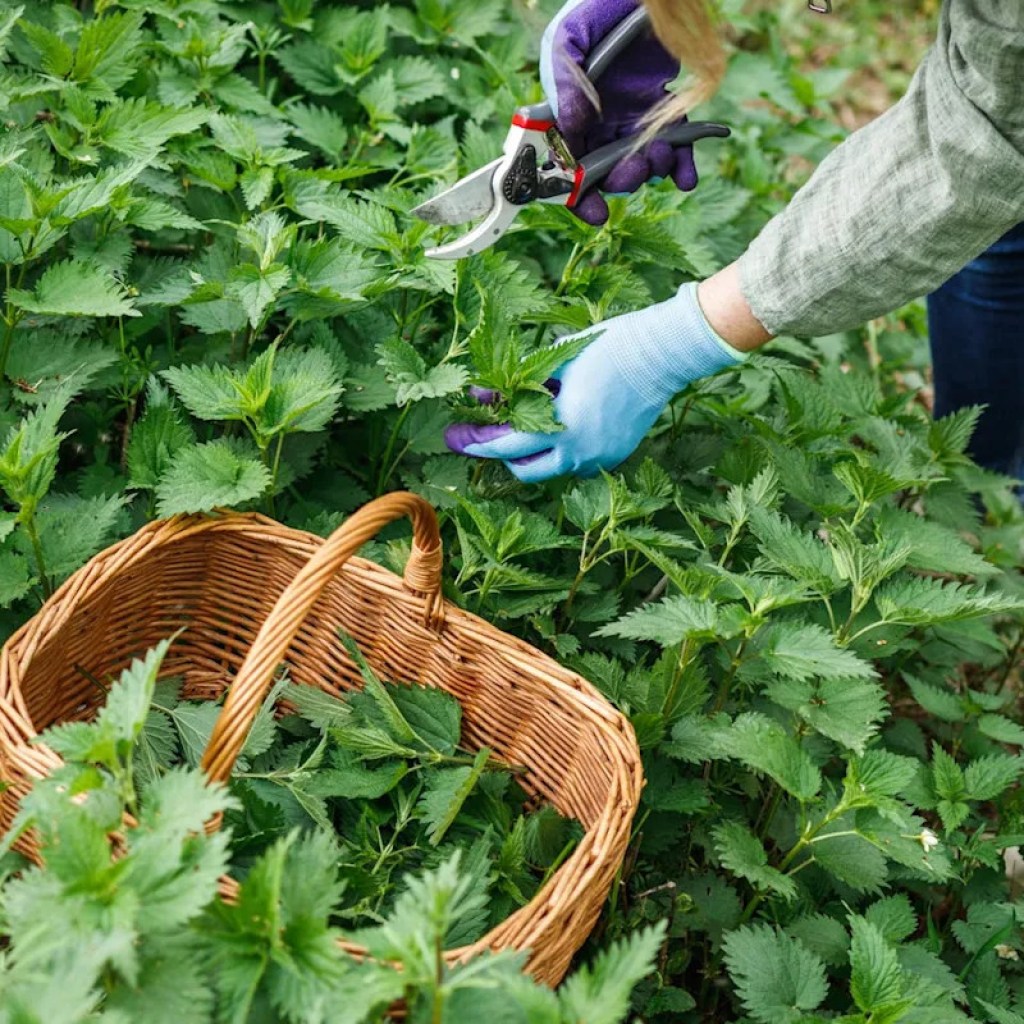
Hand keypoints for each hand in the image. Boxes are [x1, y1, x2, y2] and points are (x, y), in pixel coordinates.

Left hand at [445, 283, 745, 482]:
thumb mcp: (554, 361)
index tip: (457, 438)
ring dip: (535, 452)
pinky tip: (560, 423)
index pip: (507, 446)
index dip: (478, 443)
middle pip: (527, 471)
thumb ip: (514, 385)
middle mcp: (582, 452)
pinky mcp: (615, 455)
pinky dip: (562, 448)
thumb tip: (478, 396)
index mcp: (564, 428)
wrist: (662, 355)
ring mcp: (601, 458)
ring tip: (526, 423)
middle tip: (490, 435)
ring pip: (553, 467)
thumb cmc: (608, 348)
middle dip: (506, 456)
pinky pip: (577, 461)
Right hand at [540, 0, 695, 225]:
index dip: (576, 194)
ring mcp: (634, 119)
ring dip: (650, 170)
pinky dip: (682, 166)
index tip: (592, 210)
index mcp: (572, 114)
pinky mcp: (667, 109)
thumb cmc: (596, 9)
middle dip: (619, 181)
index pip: (567, 165)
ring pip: (640, 162)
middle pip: (605, 172)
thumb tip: (572, 129)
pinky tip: (686, 178)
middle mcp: (601, 124)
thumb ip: (565, 84)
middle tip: (631, 172)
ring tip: (660, 154)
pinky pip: (675, 145)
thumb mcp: (568, 39)